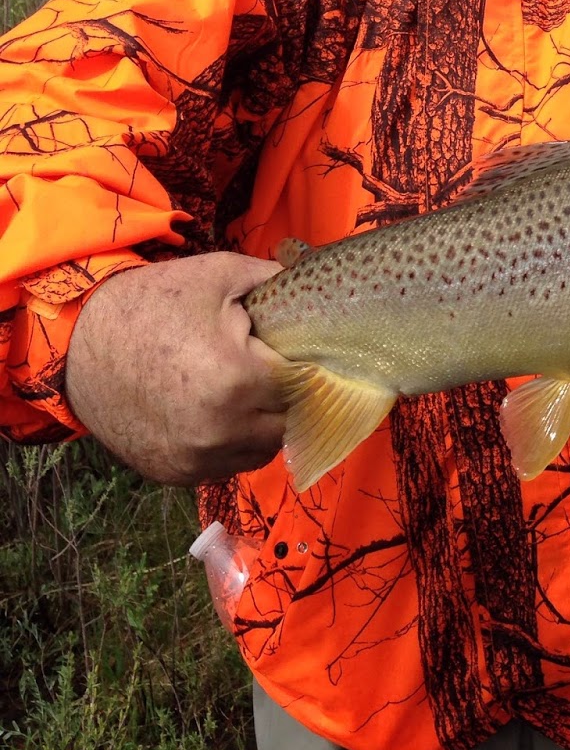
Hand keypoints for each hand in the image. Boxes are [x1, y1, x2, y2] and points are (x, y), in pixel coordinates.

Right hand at [65, 252, 286, 484]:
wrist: (77, 346)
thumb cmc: (152, 304)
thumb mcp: (219, 275)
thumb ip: (275, 280)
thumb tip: (312, 283)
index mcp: (237, 379)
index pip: (303, 384)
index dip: (301, 364)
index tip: (292, 351)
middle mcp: (220, 430)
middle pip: (288, 422)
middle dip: (285, 397)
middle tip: (267, 370)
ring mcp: (196, 459)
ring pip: (262, 451)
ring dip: (262, 425)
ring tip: (242, 391)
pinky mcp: (175, 475)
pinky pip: (226, 465)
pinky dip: (230, 444)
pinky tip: (216, 412)